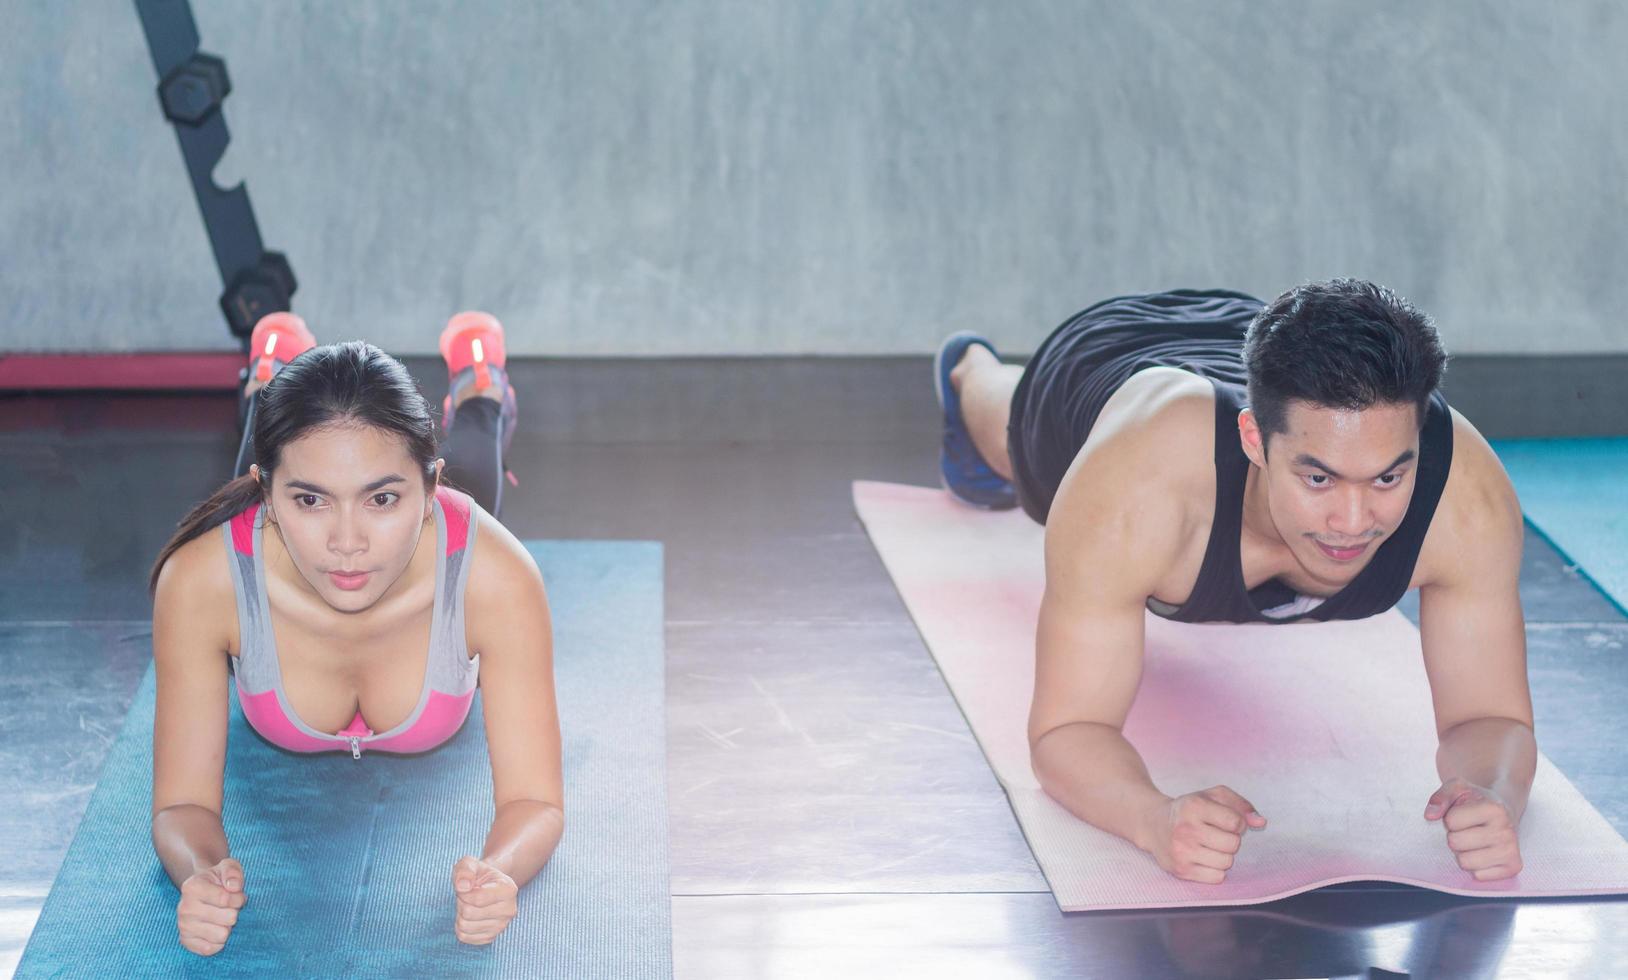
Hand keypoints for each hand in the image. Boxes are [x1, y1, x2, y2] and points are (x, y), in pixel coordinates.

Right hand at [176, 858, 245, 955]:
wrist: (201, 892)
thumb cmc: (218, 880)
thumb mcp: (228, 866)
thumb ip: (233, 871)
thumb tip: (234, 887)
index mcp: (192, 887)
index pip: (226, 899)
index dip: (238, 898)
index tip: (236, 894)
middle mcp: (184, 908)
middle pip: (229, 918)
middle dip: (234, 912)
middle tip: (228, 907)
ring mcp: (183, 926)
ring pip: (222, 935)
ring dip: (227, 927)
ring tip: (221, 917)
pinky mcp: (185, 941)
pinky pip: (210, 949)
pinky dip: (218, 941)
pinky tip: (215, 928)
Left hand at [452, 855, 518, 944]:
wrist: (487, 887)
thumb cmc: (478, 874)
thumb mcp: (470, 864)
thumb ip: (465, 870)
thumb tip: (463, 887)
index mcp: (509, 890)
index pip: (478, 899)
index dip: (463, 892)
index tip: (466, 886)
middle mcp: (509, 910)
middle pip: (469, 913)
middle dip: (461, 902)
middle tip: (467, 895)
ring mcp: (501, 926)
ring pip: (465, 926)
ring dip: (460, 914)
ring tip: (469, 905)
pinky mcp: (491, 937)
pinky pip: (464, 937)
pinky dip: (460, 927)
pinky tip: (469, 917)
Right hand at [1143, 785, 1266, 883]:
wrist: (1153, 824)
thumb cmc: (1189, 810)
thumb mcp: (1212, 796)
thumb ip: (1240, 805)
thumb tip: (1261, 822)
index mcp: (1194, 806)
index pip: (1236, 822)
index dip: (1237, 823)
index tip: (1225, 821)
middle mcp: (1186, 829)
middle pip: (1233, 845)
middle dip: (1230, 839)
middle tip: (1215, 834)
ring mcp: (1182, 851)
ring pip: (1227, 862)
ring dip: (1223, 855)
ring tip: (1208, 845)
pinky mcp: (1181, 870)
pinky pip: (1217, 877)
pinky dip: (1215, 869)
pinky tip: (1203, 858)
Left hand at [1425, 778, 1521, 880]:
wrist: (1503, 812)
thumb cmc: (1476, 801)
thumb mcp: (1457, 788)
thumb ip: (1440, 797)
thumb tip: (1430, 816)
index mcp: (1494, 809)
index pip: (1451, 821)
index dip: (1450, 818)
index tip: (1463, 814)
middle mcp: (1507, 831)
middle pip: (1455, 843)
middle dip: (1455, 835)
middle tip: (1468, 829)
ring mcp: (1511, 851)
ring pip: (1465, 862)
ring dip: (1464, 852)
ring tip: (1474, 841)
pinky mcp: (1513, 868)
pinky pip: (1478, 875)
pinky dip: (1476, 866)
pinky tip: (1484, 852)